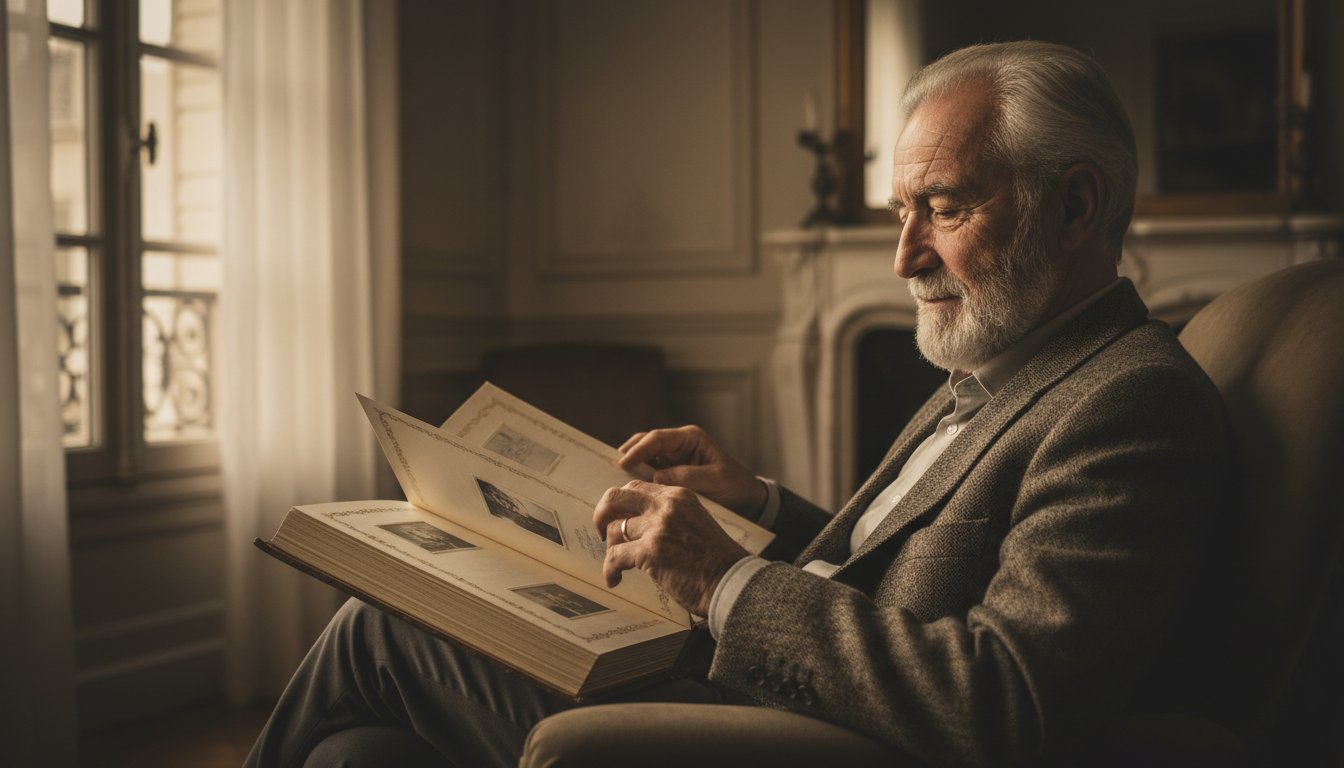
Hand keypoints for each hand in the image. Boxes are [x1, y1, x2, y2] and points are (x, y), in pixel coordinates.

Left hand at [594, 480, 749, 616]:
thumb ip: (669, 517)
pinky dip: (610, 570)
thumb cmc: (715, 560)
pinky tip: (614, 579)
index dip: (621, 504)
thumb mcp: (695, 523)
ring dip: (610, 549)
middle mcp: (666, 505)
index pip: (636, 488)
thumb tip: (636, 524)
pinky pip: (614, 557)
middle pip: (616, 497)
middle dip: (602, 514)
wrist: (731, 582)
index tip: (617, 519)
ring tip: (616, 566)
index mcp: (678, 496)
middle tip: (601, 533)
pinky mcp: (650, 550)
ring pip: (613, 530)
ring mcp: (657, 527)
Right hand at [618, 426, 765, 517]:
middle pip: (646, 443)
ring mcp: (674, 458)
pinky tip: (629, 489)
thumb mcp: (715, 480)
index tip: (623, 463)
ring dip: (631, 466)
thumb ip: (687, 477)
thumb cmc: (735, 486)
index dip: (638, 449)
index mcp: (691, 438)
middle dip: (628, 453)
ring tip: (616, 480)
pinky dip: (638, 478)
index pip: (658, 438)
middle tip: (612, 470)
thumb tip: (656, 477)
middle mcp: (679, 444)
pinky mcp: (671, 472)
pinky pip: (649, 471)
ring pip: (644, 456)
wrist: (748, 500)